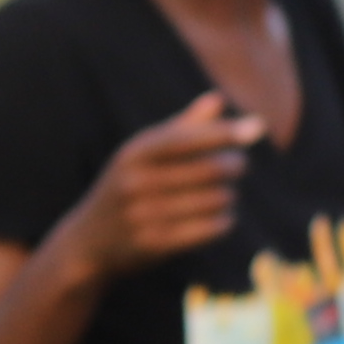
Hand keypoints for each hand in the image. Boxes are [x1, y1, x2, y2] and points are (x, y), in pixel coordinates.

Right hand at [67, 91, 254, 273]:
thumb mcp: (143, 154)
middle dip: (234, 164)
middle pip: (209, 169)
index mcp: (135, 154)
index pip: (187, 138)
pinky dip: (225, 220)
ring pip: (216, 199)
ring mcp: (144, 215)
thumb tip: (219, 99)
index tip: (256, 127)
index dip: (224, 132)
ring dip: (229, 195)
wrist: (88, 243)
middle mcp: (136, 182)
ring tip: (225, 193)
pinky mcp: (156, 244)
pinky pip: (211, 228)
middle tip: (239, 165)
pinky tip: (223, 216)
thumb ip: (183, 127)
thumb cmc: (127, 187)